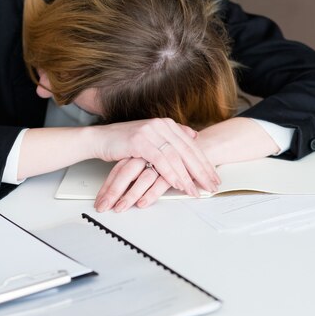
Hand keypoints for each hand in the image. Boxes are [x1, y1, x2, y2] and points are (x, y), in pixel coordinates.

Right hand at [89, 118, 219, 195]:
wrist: (101, 139)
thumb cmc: (125, 141)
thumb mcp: (153, 137)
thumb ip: (173, 136)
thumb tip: (194, 136)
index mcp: (167, 124)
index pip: (192, 146)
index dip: (204, 163)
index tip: (214, 177)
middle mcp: (162, 125)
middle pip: (188, 151)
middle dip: (201, 171)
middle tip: (211, 186)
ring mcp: (151, 132)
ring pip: (176, 157)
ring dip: (187, 176)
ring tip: (195, 190)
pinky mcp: (140, 141)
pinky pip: (160, 160)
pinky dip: (170, 173)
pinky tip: (178, 184)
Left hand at [95, 157, 172, 211]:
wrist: (200, 145)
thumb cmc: (174, 156)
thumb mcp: (151, 161)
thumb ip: (138, 171)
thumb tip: (121, 189)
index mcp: (139, 151)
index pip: (119, 169)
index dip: (108, 186)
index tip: (100, 200)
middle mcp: (148, 155)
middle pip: (125, 173)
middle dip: (113, 192)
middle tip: (103, 206)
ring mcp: (161, 162)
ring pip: (141, 179)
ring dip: (129, 195)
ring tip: (120, 208)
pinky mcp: (176, 170)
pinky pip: (161, 182)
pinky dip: (151, 193)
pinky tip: (142, 203)